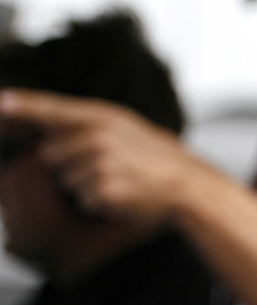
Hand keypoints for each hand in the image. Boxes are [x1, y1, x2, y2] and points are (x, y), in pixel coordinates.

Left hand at [0, 88, 211, 224]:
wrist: (189, 184)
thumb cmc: (155, 157)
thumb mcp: (125, 127)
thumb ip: (85, 124)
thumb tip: (45, 135)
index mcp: (103, 116)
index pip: (52, 109)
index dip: (23, 105)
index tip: (1, 102)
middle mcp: (98, 137)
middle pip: (51, 154)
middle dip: (69, 163)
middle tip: (107, 165)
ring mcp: (101, 163)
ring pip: (66, 180)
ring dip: (86, 185)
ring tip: (120, 179)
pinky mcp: (104, 190)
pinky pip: (83, 200)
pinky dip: (99, 202)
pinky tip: (123, 194)